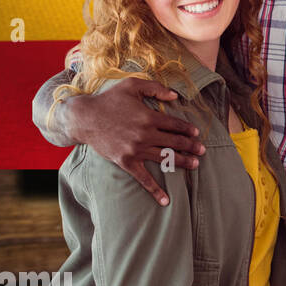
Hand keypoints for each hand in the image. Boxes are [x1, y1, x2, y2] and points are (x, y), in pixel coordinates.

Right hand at [66, 77, 203, 205]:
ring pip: (166, 158)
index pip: (176, 125)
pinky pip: (143, 178)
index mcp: (149, 117)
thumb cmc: (109, 99)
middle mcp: (145, 135)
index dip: (188, 129)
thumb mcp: (132, 85)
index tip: (196, 133)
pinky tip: (166, 200)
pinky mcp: (126, 162)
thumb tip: (175, 95)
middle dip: (191, 146)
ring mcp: (136, 150)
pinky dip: (155, 190)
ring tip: (195, 165)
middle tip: (202, 151)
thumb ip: (155, 88)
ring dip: (183, 162)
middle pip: (175, 142)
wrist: (83, 118)